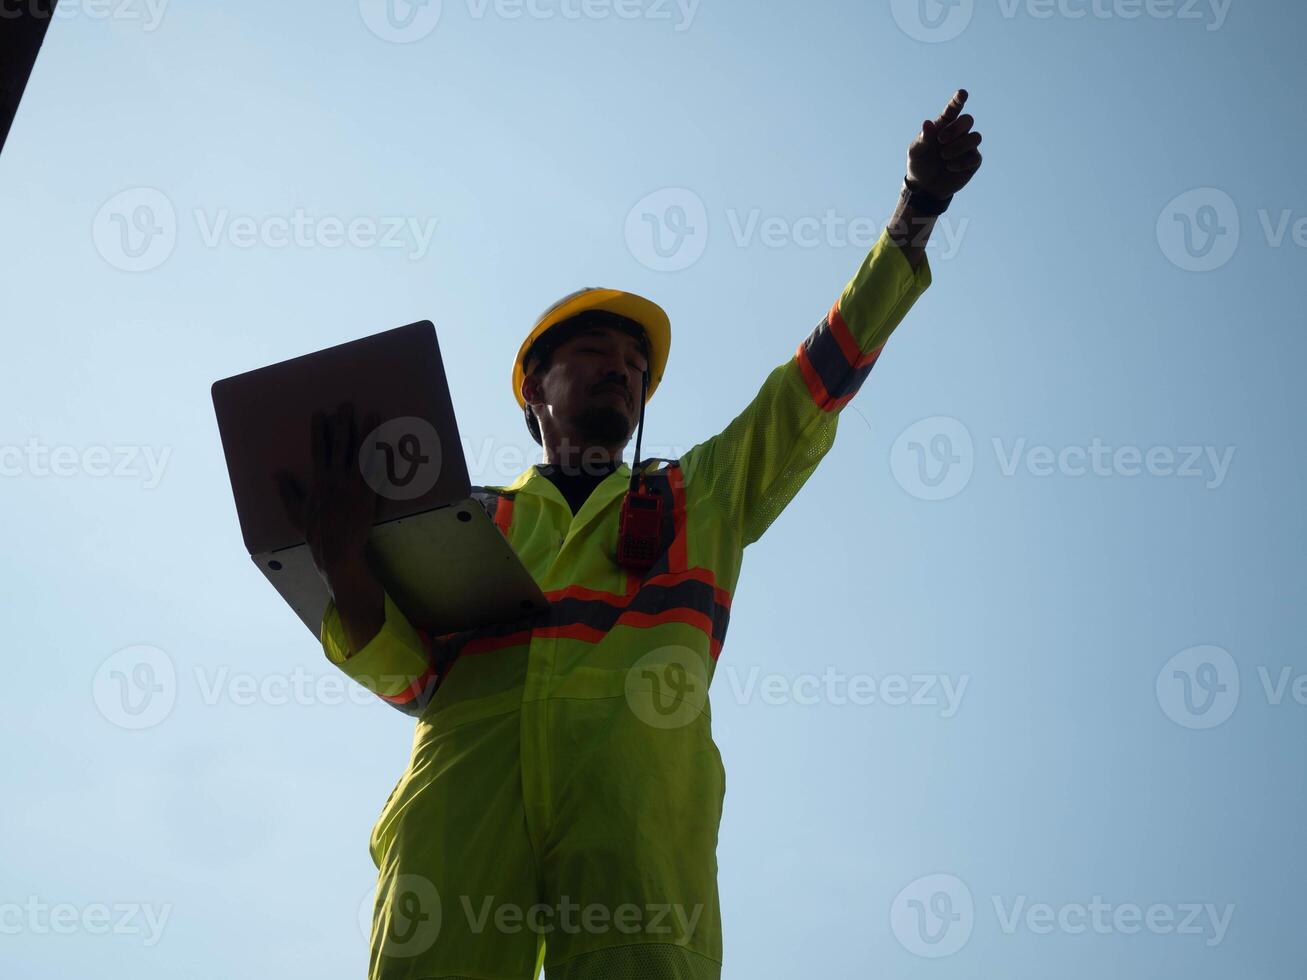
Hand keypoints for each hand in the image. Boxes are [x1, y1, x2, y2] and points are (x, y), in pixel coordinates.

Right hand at [276, 401, 381, 586]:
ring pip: (361, 454)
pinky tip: (388, 443)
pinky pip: (377, 473)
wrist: (336, 553)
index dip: (319, 430)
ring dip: (367, 433)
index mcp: (318, 481)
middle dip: (343, 423)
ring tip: (372, 414)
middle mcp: (335, 480)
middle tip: (347, 404)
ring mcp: (353, 488)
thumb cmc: (316, 534)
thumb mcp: (295, 512)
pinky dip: (383, 458)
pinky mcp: (368, 497)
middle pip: (340, 445)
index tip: (320, 413)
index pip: (318, 449)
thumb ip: (287, 491)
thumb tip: (276, 474)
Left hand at [906, 89, 983, 199]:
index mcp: (944, 125)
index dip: (958, 100)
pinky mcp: (973, 161)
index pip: (954, 108)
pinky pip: (975, 157)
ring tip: (944, 157)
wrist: (925, 187)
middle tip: (941, 141)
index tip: (962, 93)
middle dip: (956, 129)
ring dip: (959, 146)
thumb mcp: (916, 152)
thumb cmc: (920, 164)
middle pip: (968, 120)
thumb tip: (927, 123)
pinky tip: (950, 167)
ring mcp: (967, 146)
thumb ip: (922, 138)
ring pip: (976, 137)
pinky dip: (961, 162)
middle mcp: (958, 133)